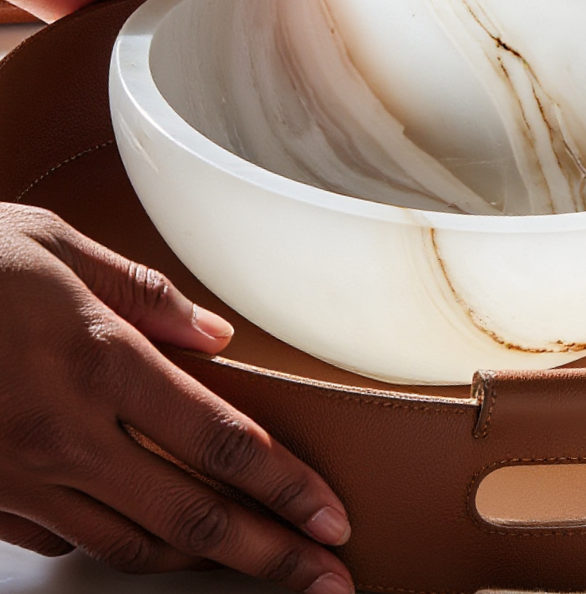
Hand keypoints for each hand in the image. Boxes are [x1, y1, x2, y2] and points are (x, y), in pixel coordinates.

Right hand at [0, 204, 351, 592]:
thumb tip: (214, 336)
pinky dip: (116, 542)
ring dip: (200, 561)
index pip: (225, 445)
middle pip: (192, 516)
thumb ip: (144, 294)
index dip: (289, 492)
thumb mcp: (51, 246)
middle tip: (328, 581)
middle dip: (270, 557)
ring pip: (130, 542)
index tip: (334, 520)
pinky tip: (149, 539)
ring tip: (255, 569)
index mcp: (100, 362)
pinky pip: (62, 538)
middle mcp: (64, 432)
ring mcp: (16, 475)